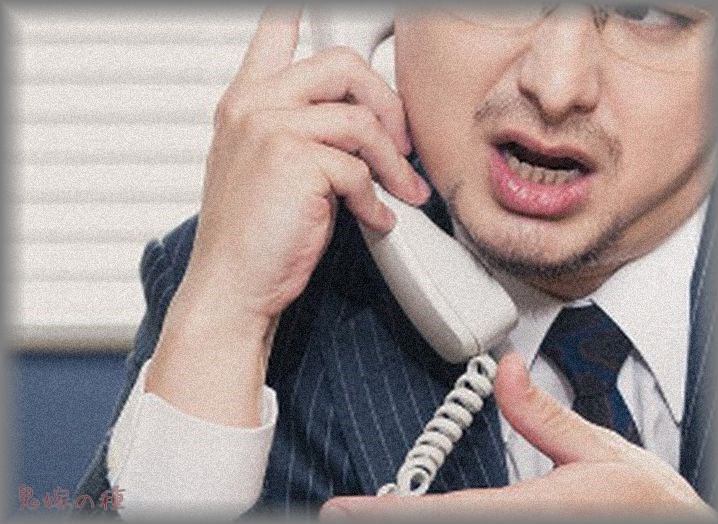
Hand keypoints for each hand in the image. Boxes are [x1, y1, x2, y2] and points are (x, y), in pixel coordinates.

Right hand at [146, 8, 428, 426]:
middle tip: (399, 142)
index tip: (312, 4)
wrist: (231, 285)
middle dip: (385, 102)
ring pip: (360, 121)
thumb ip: (302, 131)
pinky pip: (359, 168)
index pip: (273, 33)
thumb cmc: (253, 235)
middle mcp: (253, 105)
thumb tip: (361, 120)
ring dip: (393, 162)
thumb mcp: (267, 169)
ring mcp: (269, 128)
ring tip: (402, 190)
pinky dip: (377, 198)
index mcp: (246, 101)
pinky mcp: (294, 161)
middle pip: (341, 64)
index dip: (296, 13)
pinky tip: (376, 219)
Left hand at [320, 353, 714, 519]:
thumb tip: (505, 370)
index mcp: (530, 511)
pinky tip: (421, 518)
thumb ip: (544, 415)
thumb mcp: (599, 451)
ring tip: (371, 515)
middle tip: (341, 516)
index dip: (385, 514)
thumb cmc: (648, 505)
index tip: (342, 510)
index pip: (443, 513)